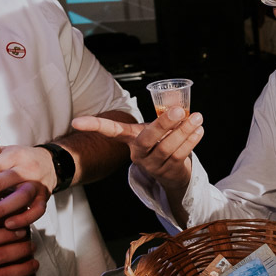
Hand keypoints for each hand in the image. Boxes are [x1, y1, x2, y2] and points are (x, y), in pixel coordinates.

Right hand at [72, 107, 203, 194]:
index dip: (95, 125)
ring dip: (184, 131)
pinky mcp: (169, 172)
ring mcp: (153, 165)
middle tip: (178, 110)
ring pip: (168, 148)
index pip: (110, 132)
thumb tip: (177, 101)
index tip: (76, 122)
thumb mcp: (155, 130)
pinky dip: (191, 140)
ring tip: (197, 117)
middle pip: (147, 139)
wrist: (173, 174)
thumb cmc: (162, 144)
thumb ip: (163, 117)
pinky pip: (180, 155)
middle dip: (163, 124)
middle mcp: (139, 154)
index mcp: (130, 140)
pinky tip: (198, 130)